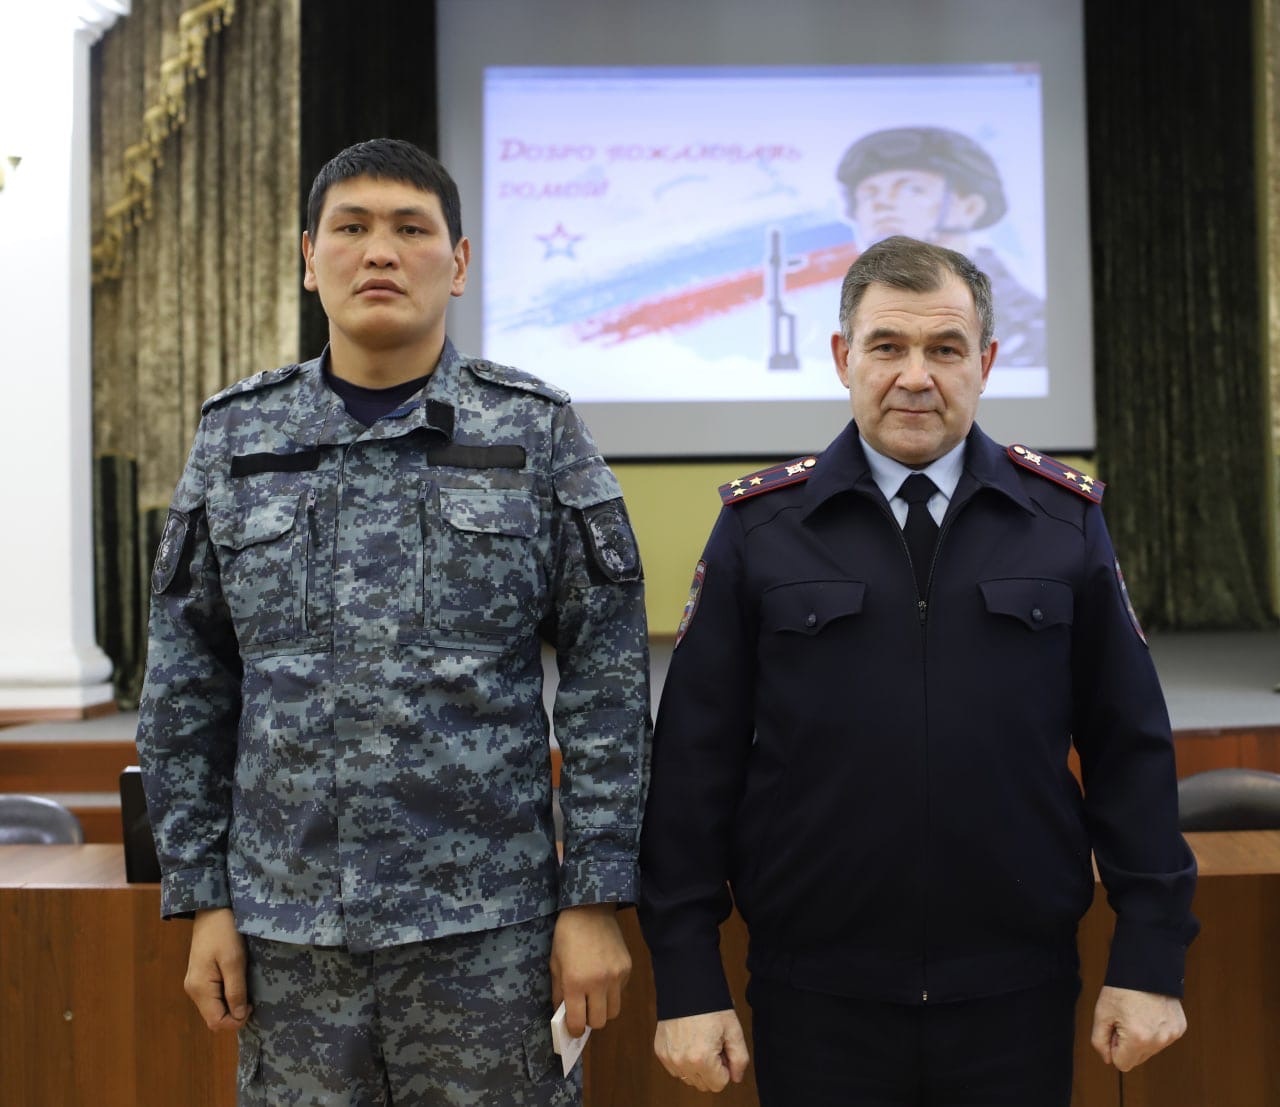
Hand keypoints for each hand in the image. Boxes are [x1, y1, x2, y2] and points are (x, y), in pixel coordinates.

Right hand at [185, 907, 250, 1031]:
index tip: (252, 1005)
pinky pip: (214, 996)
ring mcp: (196, 984)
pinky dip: (228, 996)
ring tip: (246, 987)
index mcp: (200, 988)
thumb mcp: (234, 960)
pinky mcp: (201, 977)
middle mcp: (194, 991)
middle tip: (252, 996)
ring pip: (215, 1008)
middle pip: (214, 1017)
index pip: (216, 1022)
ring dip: (232, 1004)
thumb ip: (236, 990)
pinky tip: (239, 982)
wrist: (212, 909)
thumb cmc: (224, 931)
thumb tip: (239, 1016)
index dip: (236, 1021)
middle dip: (235, 1013)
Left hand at [550, 903, 631, 1035]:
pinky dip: (612, 992)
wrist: (590, 909)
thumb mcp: (555, 964)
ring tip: (595, 998)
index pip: (578, 1022)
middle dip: (589, 1021)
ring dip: (603, 1010)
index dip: (573, 1031)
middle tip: (583, 1012)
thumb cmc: (566, 937)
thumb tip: (564, 1016)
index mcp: (575, 982)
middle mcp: (598, 983)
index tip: (572, 1030)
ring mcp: (616, 976)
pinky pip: (621, 992)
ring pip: (613, 1011)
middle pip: (599, 1022)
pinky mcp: (627, 968)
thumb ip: (559, 993)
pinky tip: (604, 978)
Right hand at [654, 1010, 749, 1092]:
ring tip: (701, 1041)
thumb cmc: (710, 1005)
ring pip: (689, 1078)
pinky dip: (684, 1060)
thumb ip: (740, 1059)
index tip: (723, 1049)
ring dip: (697, 1067)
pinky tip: (689, 1040)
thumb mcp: (733, 1030)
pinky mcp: (660, 1051)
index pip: (719, 1084)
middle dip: (712, 1069)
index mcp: (701, 1058)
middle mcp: (682, 1061)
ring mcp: (668, 1057)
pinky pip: (676, 1068)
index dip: (725, 1067)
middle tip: (713, 1044)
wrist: (686, 984)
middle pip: (703, 1084)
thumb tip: (735, 1077)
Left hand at [1090, 985, 1185, 1070]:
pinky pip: (1163, 1039)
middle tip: (1124, 1020)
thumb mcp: (1101, 1013)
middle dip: (1127, 1045)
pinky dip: (1154, 1030)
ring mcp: (1172, 1035)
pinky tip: (1149, 1013)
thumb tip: (1108, 1059)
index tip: (1114, 1030)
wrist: (1145, 968)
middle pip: (1137, 1059)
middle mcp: (1159, 1040)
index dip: (1114, 1047)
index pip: (1122, 1064)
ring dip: (1141, 1038)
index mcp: (1138, 1039)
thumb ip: (1099, 1041)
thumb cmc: (1122, 989)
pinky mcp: (1179, 1028)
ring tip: (1136, 1014)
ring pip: (1150, 1050)